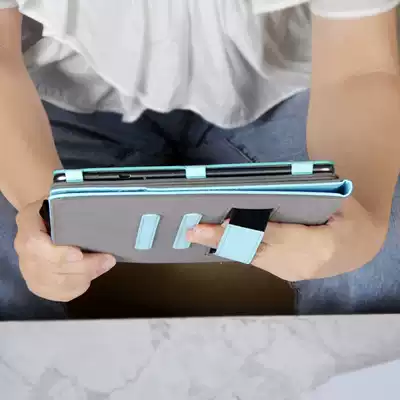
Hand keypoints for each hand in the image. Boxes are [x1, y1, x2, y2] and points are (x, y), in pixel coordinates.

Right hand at [14, 199, 115, 301]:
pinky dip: (79, 285)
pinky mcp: (39, 286)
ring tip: (104, 264)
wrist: (43, 221)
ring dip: (85, 276)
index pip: (34, 244)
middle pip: (51, 268)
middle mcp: (23, 250)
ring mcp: (29, 270)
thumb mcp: (60, 199)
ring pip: (58, 283)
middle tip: (107, 260)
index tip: (79, 254)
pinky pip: (61, 293)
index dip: (57, 253)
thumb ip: (74, 207)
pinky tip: (91, 275)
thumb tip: (99, 212)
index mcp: (27, 224)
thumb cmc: (57, 209)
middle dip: (83, 267)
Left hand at [188, 197, 386, 280]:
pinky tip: (217, 239)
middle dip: (222, 239)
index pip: (275, 236)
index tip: (222, 223)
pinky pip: (254, 258)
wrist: (358, 248)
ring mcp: (289, 272)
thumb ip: (310, 197)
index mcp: (318, 244)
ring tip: (197, 234)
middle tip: (194, 231)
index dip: (246, 231)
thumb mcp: (339, 201)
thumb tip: (270, 190)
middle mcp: (298, 263)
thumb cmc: (349, 220)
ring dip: (223, 244)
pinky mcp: (282, 272)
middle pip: (255, 249)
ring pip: (251, 256)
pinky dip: (235, 248)